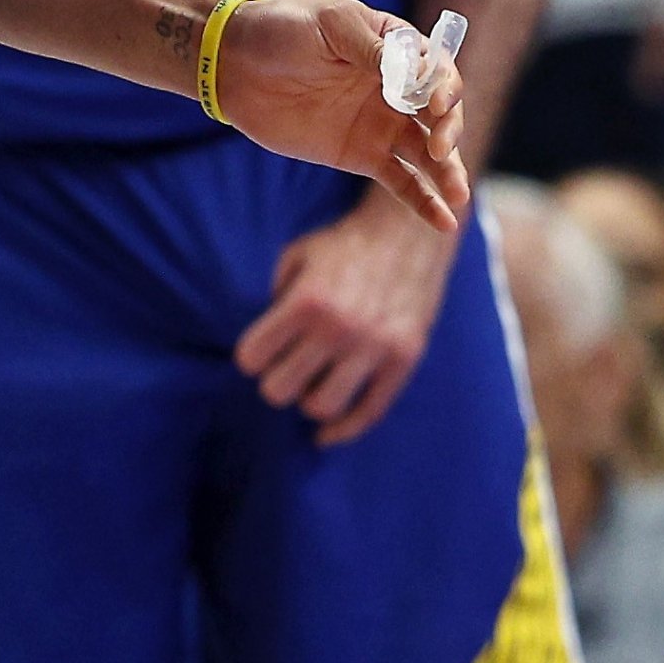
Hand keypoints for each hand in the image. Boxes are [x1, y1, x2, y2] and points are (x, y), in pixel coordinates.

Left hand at [216, 0, 470, 231]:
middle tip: (439, 147)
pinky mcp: (362, 156)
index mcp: (396, 47)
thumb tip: (412, 75)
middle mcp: (398, 88)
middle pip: (442, 113)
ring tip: (458, 196)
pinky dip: (424, 201)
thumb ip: (373, 49)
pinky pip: (402, 181)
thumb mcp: (331, 25)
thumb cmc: (284, 29)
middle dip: (449, 130)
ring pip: (429, 152)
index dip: (444, 87)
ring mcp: (382, 125)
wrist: (235, 64)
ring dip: (449, 172)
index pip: (438, 69)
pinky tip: (443, 221)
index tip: (433, 104)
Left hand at [235, 187, 457, 445]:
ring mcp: (375, 346)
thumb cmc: (347, 242)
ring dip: (310, 399)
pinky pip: (370, 412)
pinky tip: (328, 432)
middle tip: (288, 367)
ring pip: (321, 407)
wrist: (411, 229)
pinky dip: (344, 430)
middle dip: (277, 381)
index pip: (252, 358)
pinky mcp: (405, 358)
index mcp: (307, 300)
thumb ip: (275, 295)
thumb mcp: (298, 254)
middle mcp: (339, 327)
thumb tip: (267, 342)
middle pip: (279, 390)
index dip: (253, 356)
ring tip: (315, 382)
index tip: (263, 351)